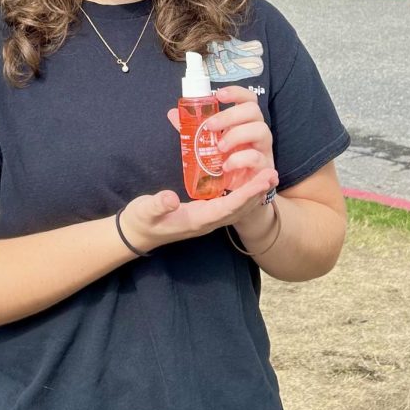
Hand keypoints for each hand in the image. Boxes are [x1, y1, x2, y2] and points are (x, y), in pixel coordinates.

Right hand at [118, 167, 278, 254]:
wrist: (136, 235)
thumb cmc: (140, 221)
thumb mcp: (144, 211)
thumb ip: (157, 205)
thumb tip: (170, 198)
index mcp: (196, 220)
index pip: (228, 207)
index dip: (246, 194)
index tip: (263, 181)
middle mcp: (206, 222)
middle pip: (239, 209)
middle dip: (257, 192)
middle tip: (273, 174)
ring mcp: (206, 220)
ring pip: (237, 208)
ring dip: (253, 193)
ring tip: (268, 177)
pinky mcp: (203, 214)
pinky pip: (229, 205)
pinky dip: (242, 194)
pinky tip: (248, 183)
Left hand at [166, 84, 274, 192]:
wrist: (238, 189)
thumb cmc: (225, 160)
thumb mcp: (208, 143)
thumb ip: (193, 129)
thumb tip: (173, 113)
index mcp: (245, 121)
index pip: (248, 99)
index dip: (236, 92)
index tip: (218, 95)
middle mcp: (257, 130)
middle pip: (253, 110)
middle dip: (230, 115)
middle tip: (209, 126)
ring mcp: (263, 148)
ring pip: (261, 130)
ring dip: (236, 136)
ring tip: (219, 148)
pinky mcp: (265, 166)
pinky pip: (256, 157)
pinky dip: (238, 160)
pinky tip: (225, 166)